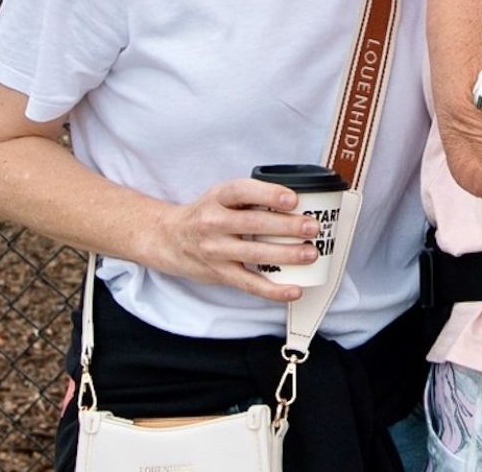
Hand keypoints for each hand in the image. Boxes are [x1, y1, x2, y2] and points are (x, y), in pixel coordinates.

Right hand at [146, 178, 318, 301]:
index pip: (242, 191)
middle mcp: (214, 223)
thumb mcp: (222, 196)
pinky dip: (274, 290)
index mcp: (218, 198)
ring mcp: (216, 250)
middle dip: (286, 226)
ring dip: (286, 255)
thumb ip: (252, 196)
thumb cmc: (207, 214)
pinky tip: (295, 289)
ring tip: (310, 254)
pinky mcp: (220, 274)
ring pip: (254, 254)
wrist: (169, 239)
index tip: (293, 198)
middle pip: (254, 223)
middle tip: (313, 227)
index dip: (269, 194)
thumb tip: (300, 199)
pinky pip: (250, 284)